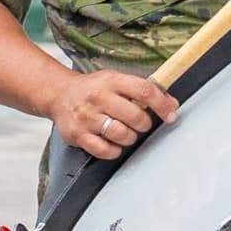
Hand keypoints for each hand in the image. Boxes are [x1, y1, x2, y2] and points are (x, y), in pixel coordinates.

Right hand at [48, 64, 185, 161]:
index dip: (162, 105)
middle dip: (144, 124)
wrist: (59, 94)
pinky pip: (105, 150)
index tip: (171, 115)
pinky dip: (114, 150)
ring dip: (130, 138)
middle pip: (135, 116)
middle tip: (140, 124)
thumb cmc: (93, 89)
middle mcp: (98, 97)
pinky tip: (113, 143)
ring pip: (122, 134)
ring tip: (125, 133)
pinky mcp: (78, 135)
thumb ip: (141, 90)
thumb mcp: (115, 80)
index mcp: (111, 81)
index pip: (144, 91)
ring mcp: (87, 117)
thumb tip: (171, 104)